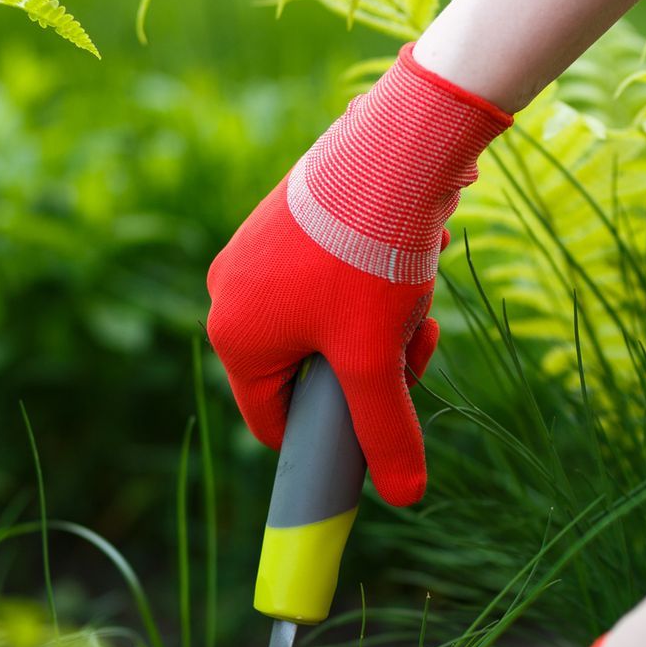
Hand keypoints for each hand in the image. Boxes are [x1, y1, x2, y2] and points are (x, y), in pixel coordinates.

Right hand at [205, 44, 510, 505]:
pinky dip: (372, 284)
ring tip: (415, 297)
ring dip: (380, 328)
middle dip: (369, 370)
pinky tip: (407, 258)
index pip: (275, 423)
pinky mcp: (287, 220)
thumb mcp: (379, 360)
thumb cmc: (369, 260)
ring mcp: (255, 254)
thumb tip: (405, 498)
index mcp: (234, 339)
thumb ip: (387, 433)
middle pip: (308, 373)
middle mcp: (231, 295)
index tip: (380, 426)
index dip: (330, 437)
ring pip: (327, 327)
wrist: (391, 148)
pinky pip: (329, 281)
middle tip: (414, 346)